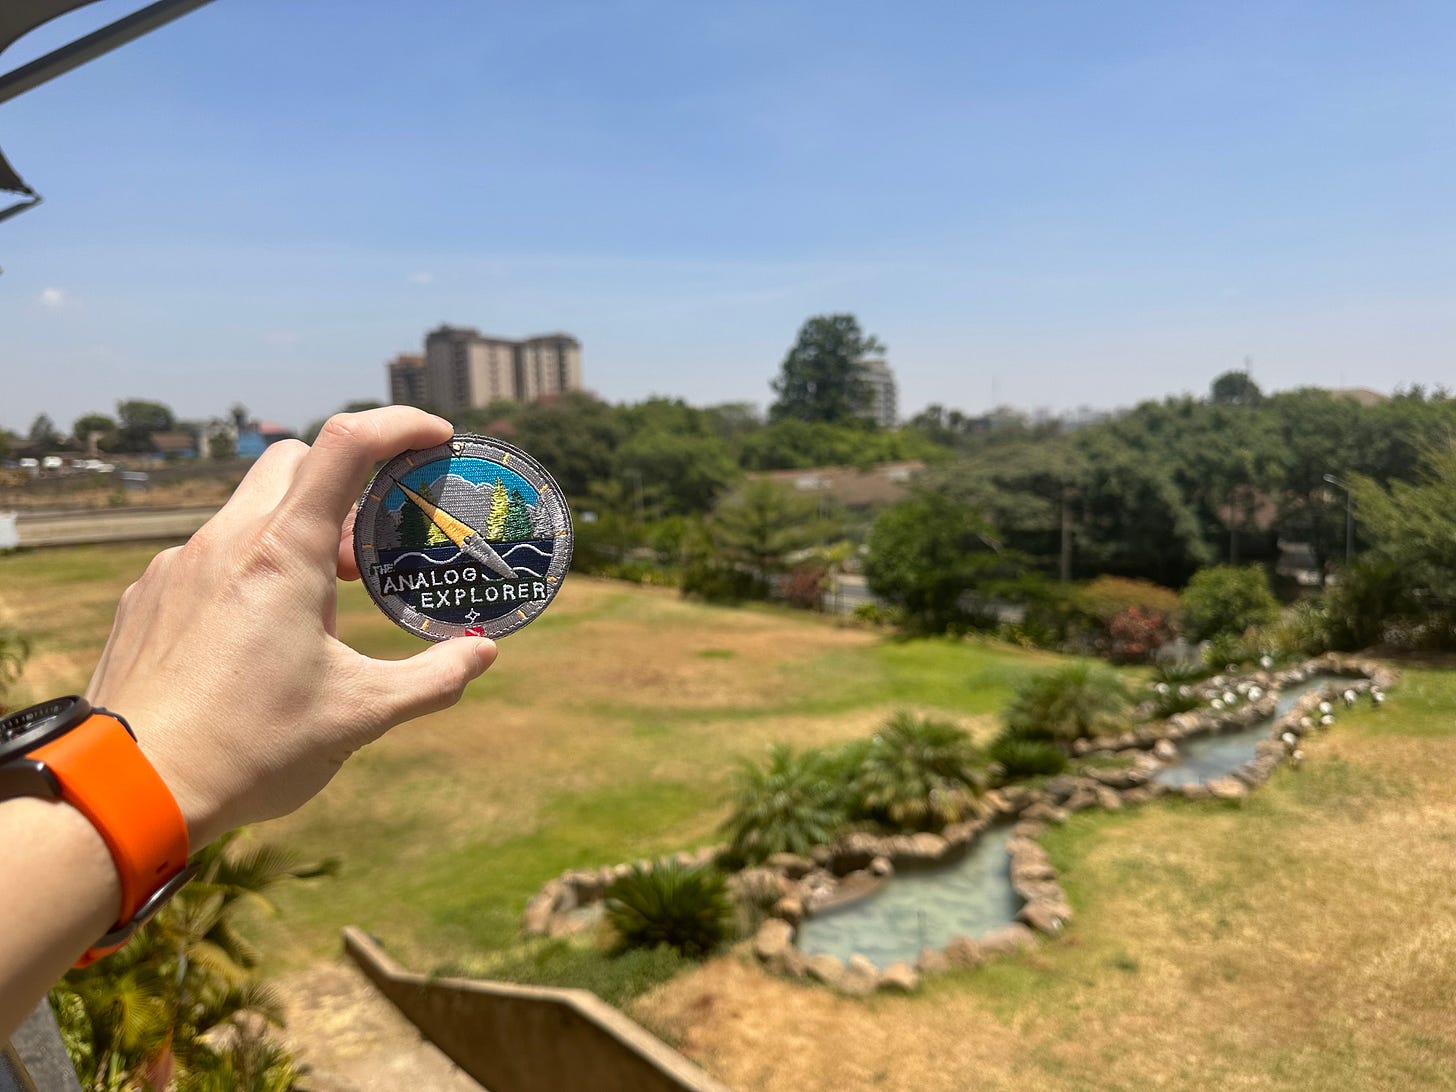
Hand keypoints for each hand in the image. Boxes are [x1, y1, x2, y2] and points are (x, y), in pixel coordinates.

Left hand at [84, 408, 496, 847]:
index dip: (400, 425)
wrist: (129, 790)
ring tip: (320, 608)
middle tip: (373, 552)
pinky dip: (248, 571)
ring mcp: (176, 566)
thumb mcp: (360, 715)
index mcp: (284, 553)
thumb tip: (482, 654)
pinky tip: (256, 637)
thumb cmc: (250, 748)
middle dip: (345, 485)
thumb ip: (432, 678)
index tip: (436, 438)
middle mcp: (225, 541)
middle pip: (294, 463)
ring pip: (247, 512)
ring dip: (296, 535)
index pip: (348, 445)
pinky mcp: (147, 597)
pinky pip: (207, 556)